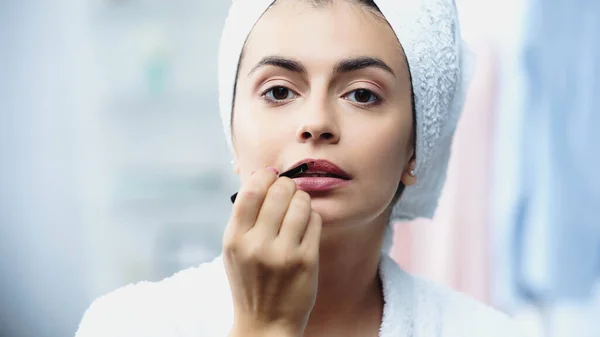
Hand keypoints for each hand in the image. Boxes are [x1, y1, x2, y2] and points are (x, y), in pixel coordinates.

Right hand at [223, 167, 321, 336]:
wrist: (265, 322)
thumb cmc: (250, 280)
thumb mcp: (235, 250)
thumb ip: (245, 217)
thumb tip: (264, 177)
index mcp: (235, 239)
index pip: (251, 192)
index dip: (264, 176)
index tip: (271, 175)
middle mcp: (257, 245)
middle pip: (279, 192)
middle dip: (287, 184)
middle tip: (288, 190)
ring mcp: (284, 254)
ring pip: (301, 203)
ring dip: (302, 199)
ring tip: (298, 207)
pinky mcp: (306, 261)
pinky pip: (315, 221)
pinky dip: (312, 217)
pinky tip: (305, 225)